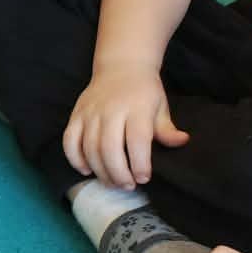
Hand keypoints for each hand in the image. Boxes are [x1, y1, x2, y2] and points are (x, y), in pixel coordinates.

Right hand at [62, 61, 187, 188]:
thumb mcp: (161, 106)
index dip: (140, 163)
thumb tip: (181, 142)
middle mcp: (111, 110)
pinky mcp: (76, 115)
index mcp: (136, 108)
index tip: (144, 178)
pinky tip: (86, 170)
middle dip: (118, 173)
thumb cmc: (145, 91)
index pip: (137, 141)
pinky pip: (69, 141)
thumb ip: (167, 128)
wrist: (121, 66)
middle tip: (127, 185)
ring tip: (112, 182)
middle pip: (109, 148)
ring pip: (89, 148)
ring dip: (100, 170)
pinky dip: (75, 159)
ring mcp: (90, 113)